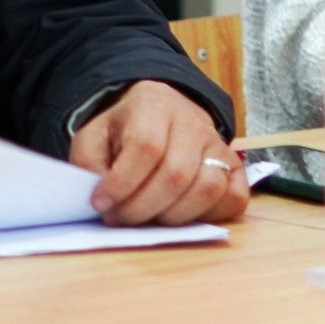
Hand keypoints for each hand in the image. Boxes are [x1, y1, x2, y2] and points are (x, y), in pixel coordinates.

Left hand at [72, 80, 247, 225]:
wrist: (159, 113)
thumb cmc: (123, 130)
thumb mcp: (93, 136)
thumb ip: (90, 165)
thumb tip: (104, 199)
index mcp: (153, 105)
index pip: (146, 147)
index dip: (122, 183)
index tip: (100, 203)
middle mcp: (192, 122)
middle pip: (176, 173)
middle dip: (142, 208)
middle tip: (119, 217)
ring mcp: (218, 144)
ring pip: (208, 188)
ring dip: (174, 216)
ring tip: (149, 217)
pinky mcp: (234, 166)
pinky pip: (234, 197)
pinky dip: (212, 215)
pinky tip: (183, 215)